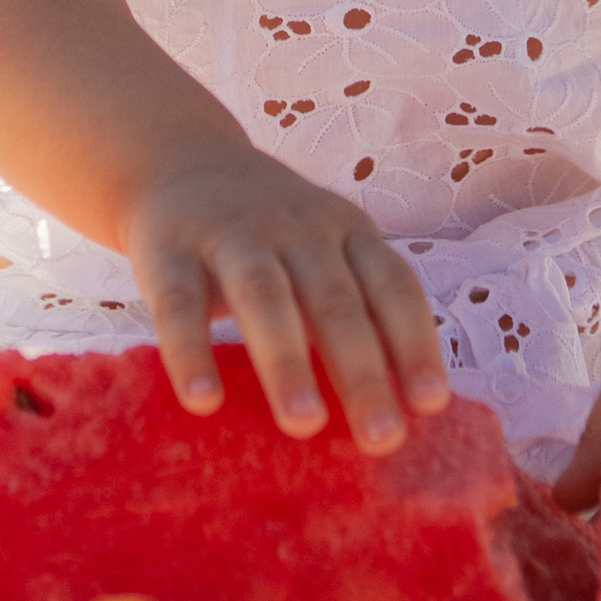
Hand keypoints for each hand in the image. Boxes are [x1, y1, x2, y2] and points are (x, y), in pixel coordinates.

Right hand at [124, 151, 450, 455]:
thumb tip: (400, 410)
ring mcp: (232, 236)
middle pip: (335, 301)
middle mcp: (297, 230)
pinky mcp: (169, 251)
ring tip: (304, 423)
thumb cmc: (273, 237)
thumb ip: (357, 312)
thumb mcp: (326, 252)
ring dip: (288, 362)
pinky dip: (192, 352)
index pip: (392, 286)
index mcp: (347, 232)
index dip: (415, 343)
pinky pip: (180, 304)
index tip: (431, 405)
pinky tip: (204, 401)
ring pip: (264, 296)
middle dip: (362, 371)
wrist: (183, 162)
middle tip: (382, 438)